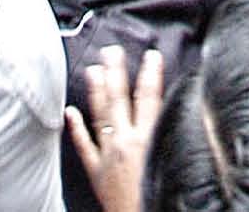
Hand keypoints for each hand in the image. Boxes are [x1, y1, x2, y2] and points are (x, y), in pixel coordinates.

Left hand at [67, 46, 164, 211]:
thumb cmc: (160, 197)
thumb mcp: (175, 160)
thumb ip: (173, 135)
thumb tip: (178, 114)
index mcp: (148, 139)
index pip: (149, 97)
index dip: (151, 73)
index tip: (151, 55)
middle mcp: (125, 142)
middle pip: (119, 99)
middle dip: (116, 72)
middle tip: (111, 50)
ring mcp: (108, 155)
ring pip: (100, 116)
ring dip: (96, 90)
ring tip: (93, 69)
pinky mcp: (97, 172)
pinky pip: (84, 146)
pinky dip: (76, 127)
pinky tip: (70, 112)